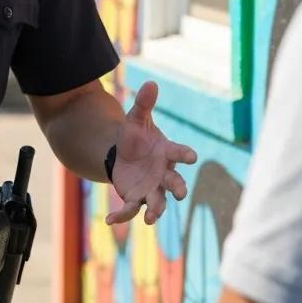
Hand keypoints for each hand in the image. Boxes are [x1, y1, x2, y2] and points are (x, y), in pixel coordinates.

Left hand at [106, 81, 196, 225]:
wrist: (123, 153)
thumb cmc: (136, 136)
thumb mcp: (136, 118)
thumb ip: (144, 104)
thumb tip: (151, 82)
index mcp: (166, 152)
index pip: (179, 152)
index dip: (185, 154)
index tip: (192, 157)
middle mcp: (163, 174)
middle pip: (174, 182)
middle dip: (179, 187)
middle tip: (181, 193)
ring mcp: (151, 188)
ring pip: (158, 202)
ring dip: (156, 211)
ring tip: (151, 219)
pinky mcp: (136, 198)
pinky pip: (130, 209)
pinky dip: (121, 216)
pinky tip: (109, 220)